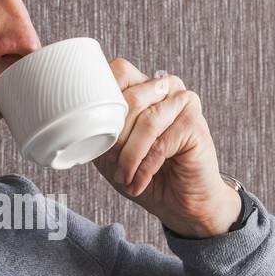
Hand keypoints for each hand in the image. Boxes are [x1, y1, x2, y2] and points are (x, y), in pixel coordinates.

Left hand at [92, 57, 240, 238]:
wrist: (180, 203)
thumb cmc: (145, 174)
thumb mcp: (112, 151)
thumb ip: (99, 129)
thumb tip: (79, 119)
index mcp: (145, 86)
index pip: (119, 71)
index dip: (103, 101)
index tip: (98, 136)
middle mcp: (167, 87)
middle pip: (130, 99)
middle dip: (115, 139)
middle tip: (114, 166)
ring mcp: (184, 102)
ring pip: (146, 122)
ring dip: (129, 156)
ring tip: (124, 177)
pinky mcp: (195, 124)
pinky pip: (161, 143)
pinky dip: (144, 168)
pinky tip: (139, 181)